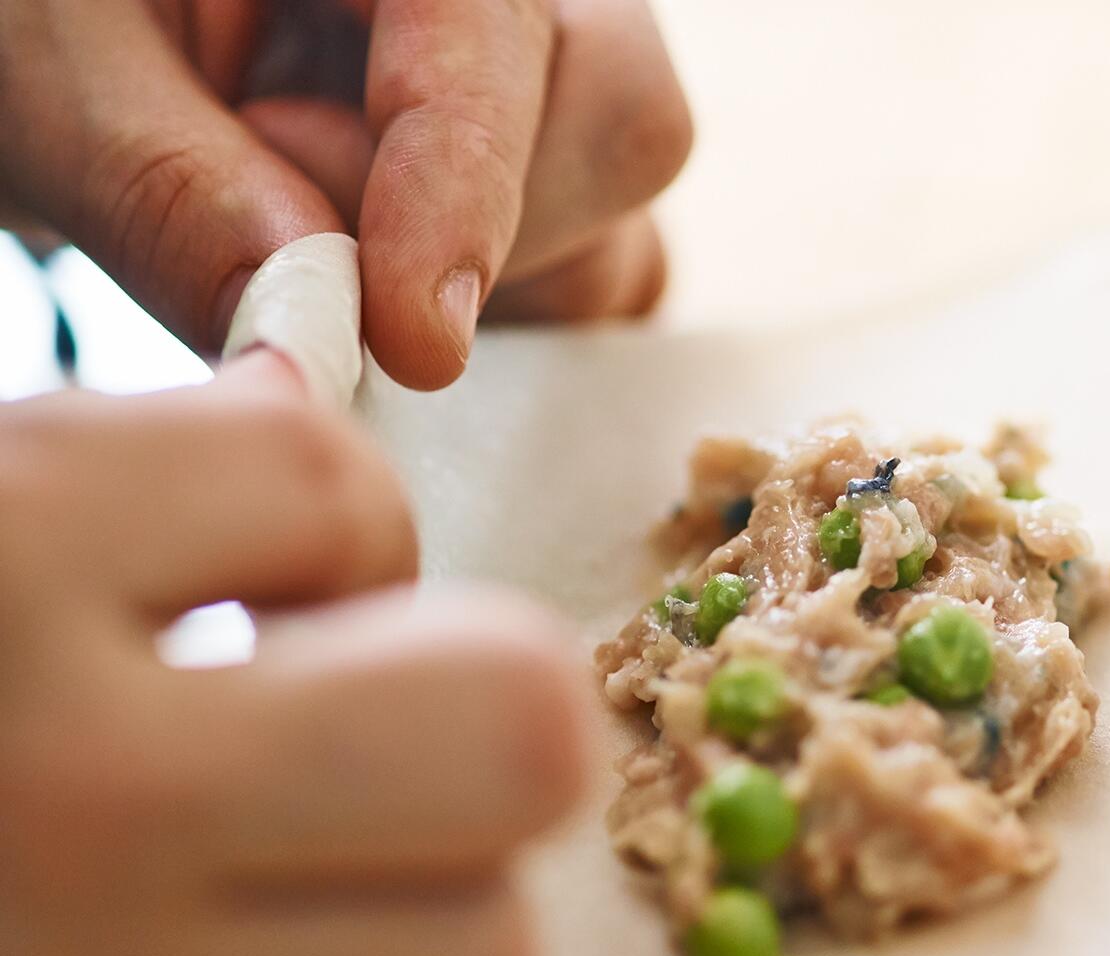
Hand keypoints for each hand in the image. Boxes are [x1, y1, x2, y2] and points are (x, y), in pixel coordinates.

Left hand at [0, 0, 691, 389]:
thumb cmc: (41, 13)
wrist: (58, 39)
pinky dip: (499, 322)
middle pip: (622, 119)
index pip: (503, 35)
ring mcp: (550, 95)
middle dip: (482, 227)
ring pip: (621, 230)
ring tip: (307, 234)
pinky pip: (596, 283)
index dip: (466, 188)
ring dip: (475, 286)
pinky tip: (376, 280)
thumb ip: (168, 184)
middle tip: (300, 237)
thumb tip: (315, 314)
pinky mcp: (557, 191)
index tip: (414, 339)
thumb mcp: (54, 68)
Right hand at [0, 353, 588, 955]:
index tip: (263, 573)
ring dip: (413, 917)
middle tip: (367, 726)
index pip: (334, 486)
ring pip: (482, 955)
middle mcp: (50, 798)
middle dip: (469, 711)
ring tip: (279, 897)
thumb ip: (104, 472)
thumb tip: (314, 387)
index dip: (327, 523)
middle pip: (516, 731)